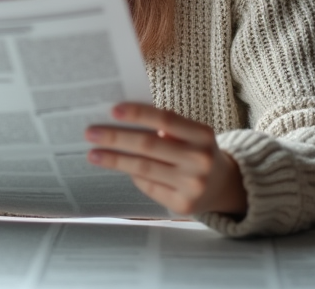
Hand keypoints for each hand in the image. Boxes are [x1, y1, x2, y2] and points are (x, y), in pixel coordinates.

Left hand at [85, 103, 246, 217]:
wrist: (223, 186)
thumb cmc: (197, 150)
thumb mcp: (191, 133)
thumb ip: (165, 126)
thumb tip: (120, 120)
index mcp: (202, 135)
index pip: (165, 119)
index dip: (138, 114)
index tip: (112, 110)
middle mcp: (200, 160)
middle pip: (149, 145)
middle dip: (116, 138)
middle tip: (90, 133)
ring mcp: (192, 185)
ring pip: (143, 168)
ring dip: (114, 160)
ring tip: (93, 153)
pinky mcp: (182, 205)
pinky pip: (148, 186)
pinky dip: (132, 175)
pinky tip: (119, 167)